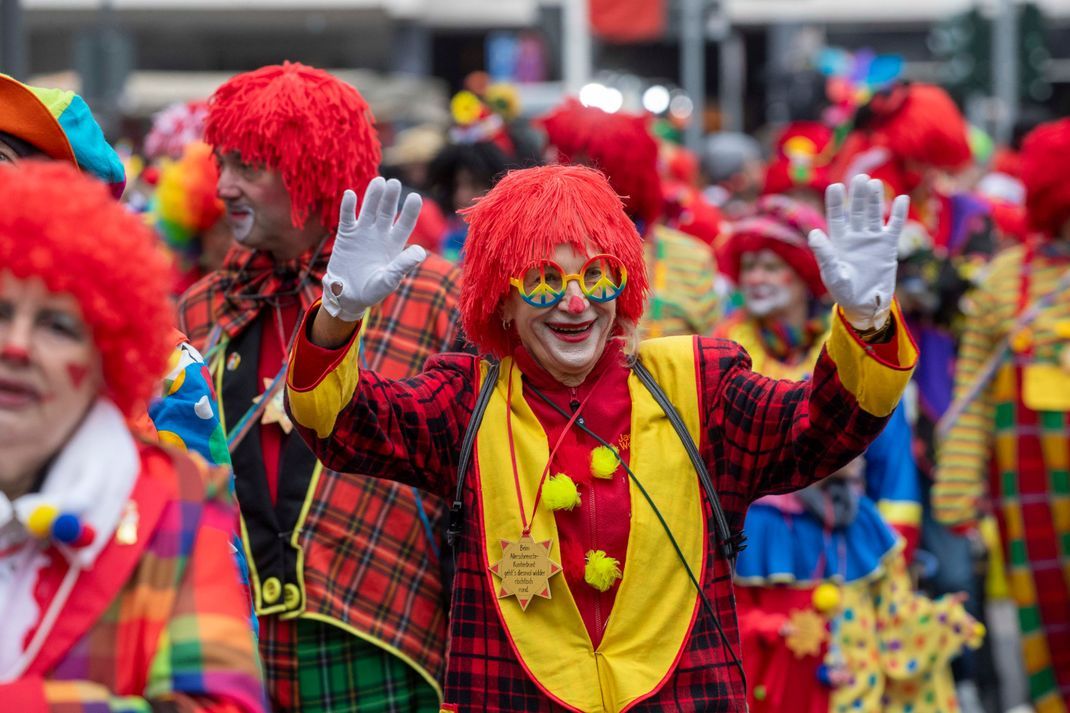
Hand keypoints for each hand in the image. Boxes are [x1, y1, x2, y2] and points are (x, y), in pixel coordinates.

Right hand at [321, 177, 425, 321]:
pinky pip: (347, 218)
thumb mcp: (389, 280)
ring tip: (378, 182)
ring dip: (373, 196)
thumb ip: (403, 265)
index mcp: (395, 244)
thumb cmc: (372, 291)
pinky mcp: (346, 235)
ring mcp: (363, 232)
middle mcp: (381, 234)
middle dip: (391, 198)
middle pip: (387, 212)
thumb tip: (420, 252)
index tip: (416, 197)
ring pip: (369, 210)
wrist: (348, 296)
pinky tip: (350, 194)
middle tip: (394, 183)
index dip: (410, 211)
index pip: (405, 224)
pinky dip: (348, 206)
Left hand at [808, 174, 908, 330]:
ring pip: (874, 215)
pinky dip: (898, 214)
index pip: (836, 217)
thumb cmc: (843, 291)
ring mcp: (871, 240)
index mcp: (837, 241)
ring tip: (874, 184)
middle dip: (858, 195)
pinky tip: (900, 199)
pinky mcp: (888, 247)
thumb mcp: (831, 273)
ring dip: (874, 200)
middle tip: (859, 177)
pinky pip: (894, 227)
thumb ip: (824, 254)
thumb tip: (813, 233)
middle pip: (857, 211)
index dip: (836, 202)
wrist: (864, 305)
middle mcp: (854, 236)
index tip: (835, 186)